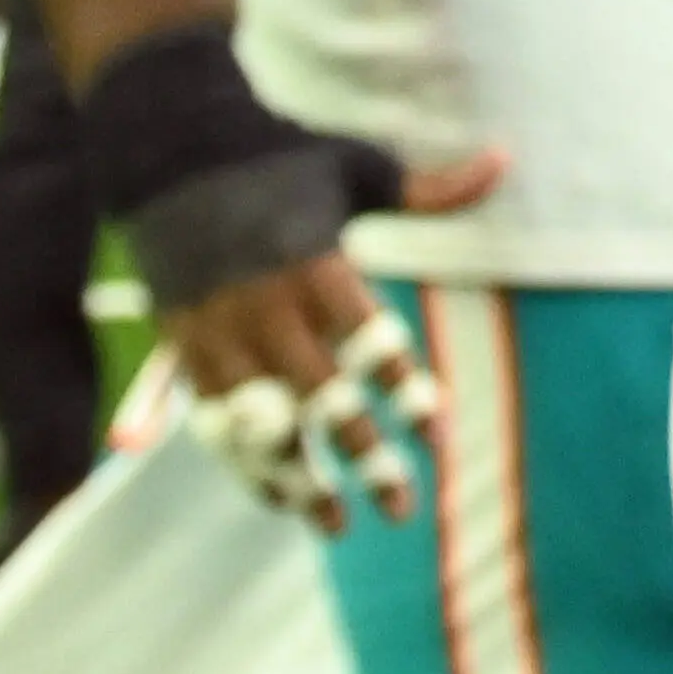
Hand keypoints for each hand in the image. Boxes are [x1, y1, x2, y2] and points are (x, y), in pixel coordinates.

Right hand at [154, 141, 508, 529]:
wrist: (168, 150)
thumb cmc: (277, 157)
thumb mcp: (353, 167)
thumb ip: (425, 190)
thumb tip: (504, 159)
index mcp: (316, 265)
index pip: (370, 346)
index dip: (406, 394)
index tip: (438, 436)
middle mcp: (267, 307)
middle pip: (323, 400)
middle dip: (365, 458)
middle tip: (403, 508)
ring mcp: (220, 333)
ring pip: (263, 425)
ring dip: (300, 479)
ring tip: (336, 522)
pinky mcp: (184, 348)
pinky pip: (215, 424)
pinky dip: (245, 465)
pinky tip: (278, 497)